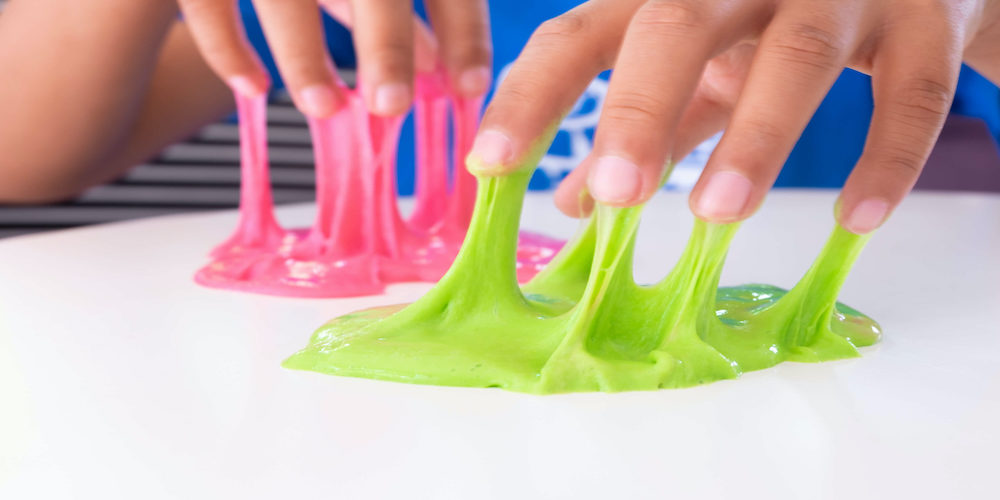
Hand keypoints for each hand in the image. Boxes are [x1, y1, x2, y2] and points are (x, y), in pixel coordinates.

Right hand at [177, 0, 491, 116]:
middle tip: (392, 106)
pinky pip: (206, 2)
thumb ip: (395, 12)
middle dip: (386, 43)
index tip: (472, 87)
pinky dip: (227, 48)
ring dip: (305, 56)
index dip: (461, 27)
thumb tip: (438, 71)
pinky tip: (253, 89)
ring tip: (326, 109)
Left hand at [468, 0, 999, 233]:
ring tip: (716, 216)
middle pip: (678, 23)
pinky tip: (856, 220)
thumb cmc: (776, 21)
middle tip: (615, 193)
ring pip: (797, 54)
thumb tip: (575, 206)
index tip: (490, 166)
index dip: (533, 96)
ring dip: (756, 138)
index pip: (582, 34)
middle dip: (641, 107)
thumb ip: (648, 129)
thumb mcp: (700, 67)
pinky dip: (887, 158)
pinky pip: (912, 92)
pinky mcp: (930, 20)